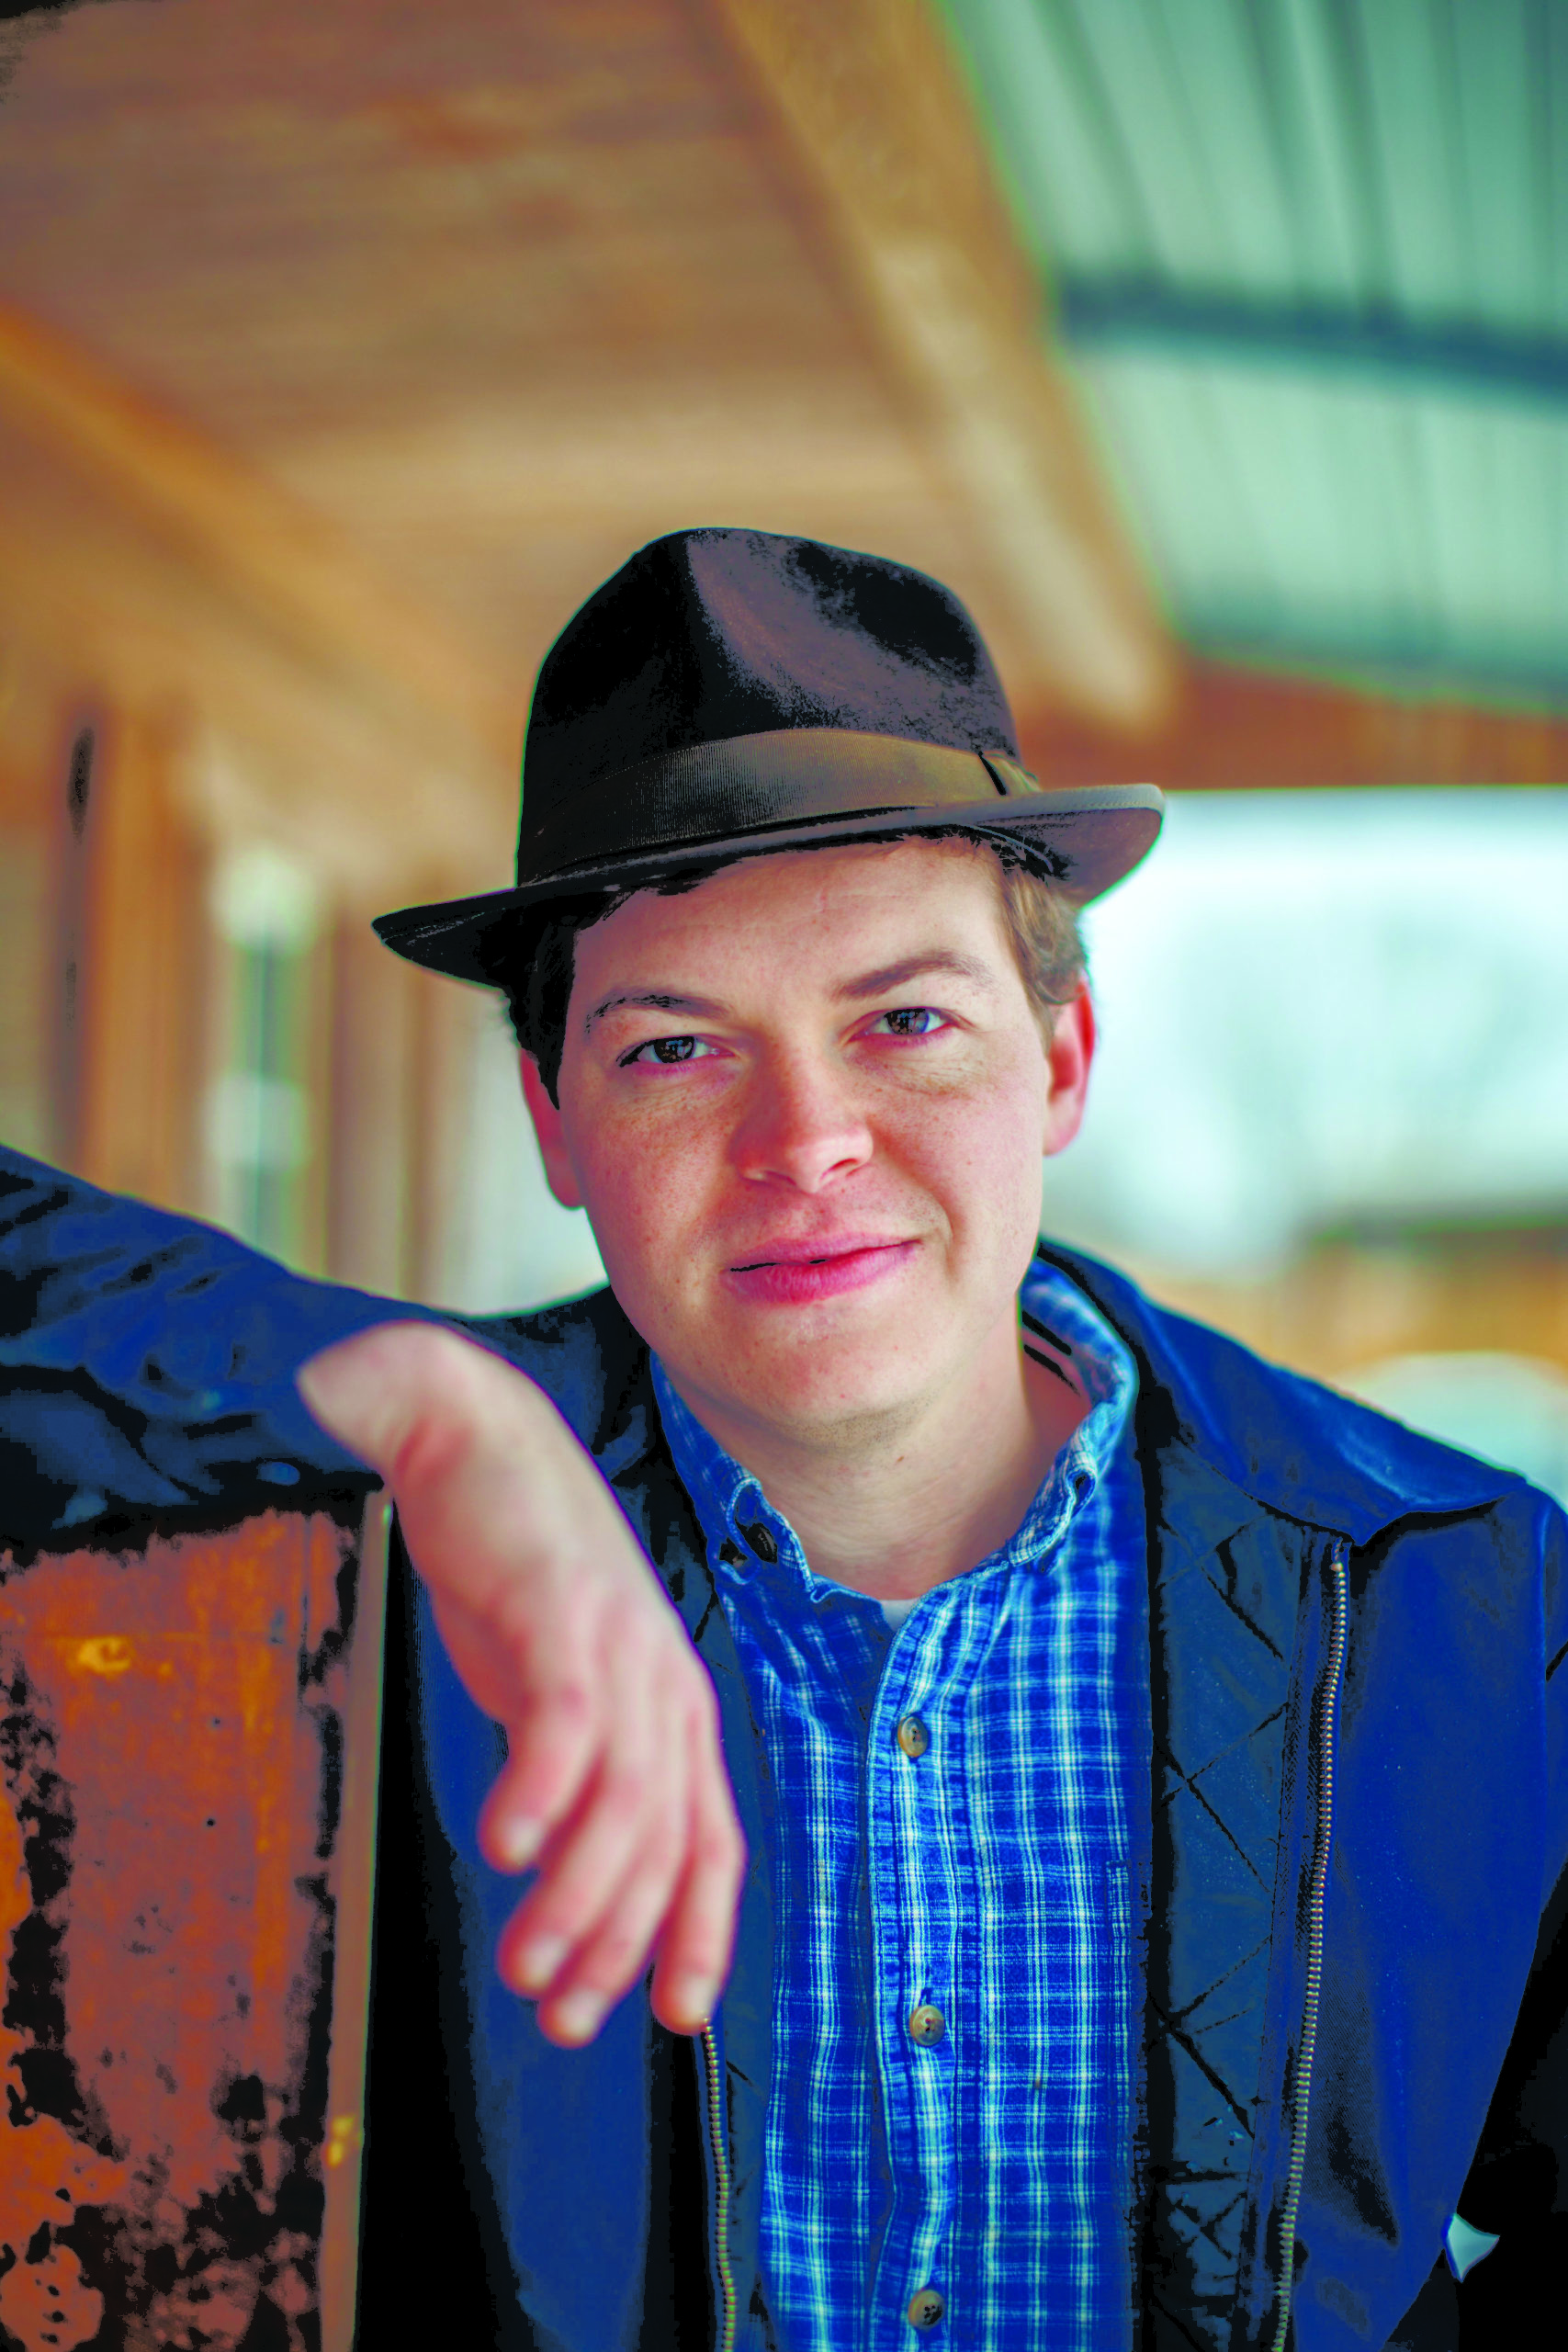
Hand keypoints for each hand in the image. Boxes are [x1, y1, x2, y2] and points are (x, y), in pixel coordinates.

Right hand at [297, 1320, 743, 2047]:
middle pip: (667, 1842)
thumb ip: (575, 1763)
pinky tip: (504, 1848)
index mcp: (673, 1706)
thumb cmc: (513, 1571)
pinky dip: (541, 1795)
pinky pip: (566, 1726)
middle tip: (558, 2010)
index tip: (672, 2014)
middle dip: (619, 1942)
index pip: (711, 1841)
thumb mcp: (558, 1681)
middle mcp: (664, 1684)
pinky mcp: (562, 1615)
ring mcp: (621, 1648)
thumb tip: (556, 1863)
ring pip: (624, 1803)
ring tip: (527, 1963)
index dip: (697, 1933)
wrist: (476, 1440)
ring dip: (578, 1898)